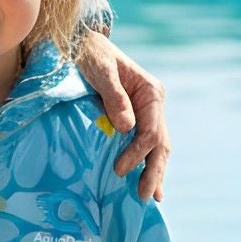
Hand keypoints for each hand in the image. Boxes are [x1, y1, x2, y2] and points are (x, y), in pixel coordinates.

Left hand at [75, 33, 168, 202]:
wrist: (80, 44)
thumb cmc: (89, 54)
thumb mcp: (100, 71)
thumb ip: (114, 97)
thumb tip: (127, 127)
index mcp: (151, 92)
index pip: (150, 131)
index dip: (137, 153)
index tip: (119, 169)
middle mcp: (153, 105)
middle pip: (160, 144)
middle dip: (154, 171)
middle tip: (144, 196)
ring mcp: (146, 113)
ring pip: (156, 148)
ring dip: (154, 172)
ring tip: (150, 197)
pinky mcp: (133, 120)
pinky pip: (143, 145)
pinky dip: (145, 163)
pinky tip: (145, 182)